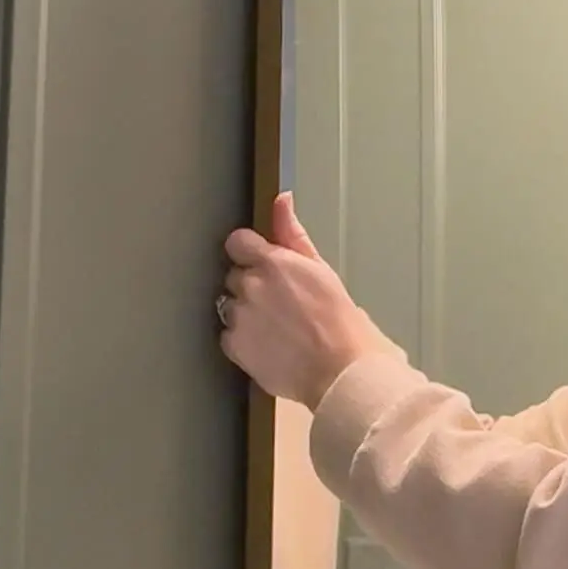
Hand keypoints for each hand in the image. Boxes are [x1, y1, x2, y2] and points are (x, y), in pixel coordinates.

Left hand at [220, 195, 389, 409]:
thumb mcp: (320, 269)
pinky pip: (227, 335)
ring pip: (229, 305)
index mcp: (272, 262)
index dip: (249, 253)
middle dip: (251, 285)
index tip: (262, 265)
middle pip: (234, 275)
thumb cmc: (339, 321)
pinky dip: (242, 339)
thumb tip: (281, 198)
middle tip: (279, 303)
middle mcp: (250, 286)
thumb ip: (292, 233)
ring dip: (245, 311)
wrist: (340, 369)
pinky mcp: (234, 345)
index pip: (237, 242)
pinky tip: (268, 345)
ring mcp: (239, 316)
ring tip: (275, 327)